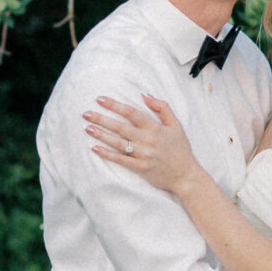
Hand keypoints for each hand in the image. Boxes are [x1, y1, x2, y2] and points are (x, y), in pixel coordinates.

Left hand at [83, 94, 198, 193]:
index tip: (100, 99)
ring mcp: (143, 154)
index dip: (115, 105)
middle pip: (120, 127)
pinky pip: (120, 159)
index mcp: (155, 128)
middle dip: (102, 119)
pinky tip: (95, 149)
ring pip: (118, 142)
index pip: (131, 113)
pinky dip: (107, 154)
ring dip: (101, 135)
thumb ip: (162, 107)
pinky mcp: (140, 168)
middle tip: (86, 113)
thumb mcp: (176, 125)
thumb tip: (145, 95)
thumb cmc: (180, 149)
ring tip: (87, 128)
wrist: (185, 175)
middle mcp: (147, 140)